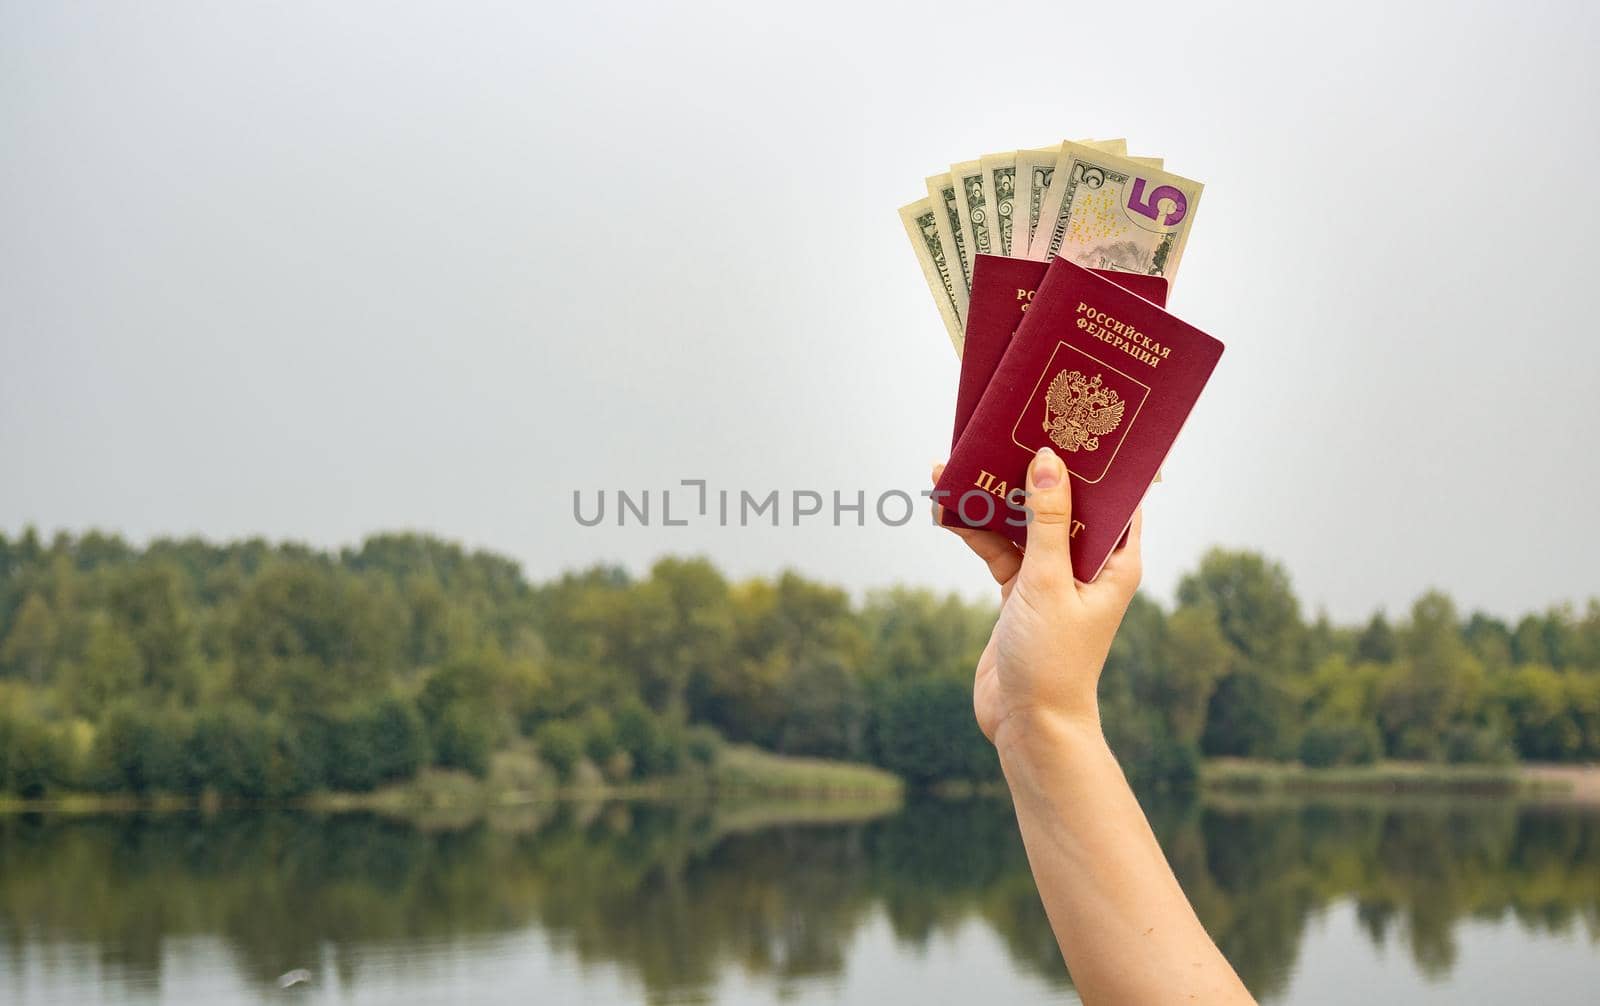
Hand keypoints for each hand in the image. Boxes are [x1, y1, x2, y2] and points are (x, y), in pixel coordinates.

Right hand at [933, 446, 1143, 749]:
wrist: (1028, 725)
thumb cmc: (1054, 659)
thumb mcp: (1046, 582)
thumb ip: (1046, 521)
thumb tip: (1048, 460)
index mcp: (1115, 560)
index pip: (1114, 496)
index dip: (1096, 459)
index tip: (1071, 420)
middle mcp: (1087, 564)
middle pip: (1060, 502)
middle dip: (1030, 469)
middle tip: (1004, 428)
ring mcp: (1051, 577)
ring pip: (1023, 523)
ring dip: (992, 499)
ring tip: (954, 466)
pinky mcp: (1020, 593)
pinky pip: (999, 548)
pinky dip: (975, 530)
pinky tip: (946, 509)